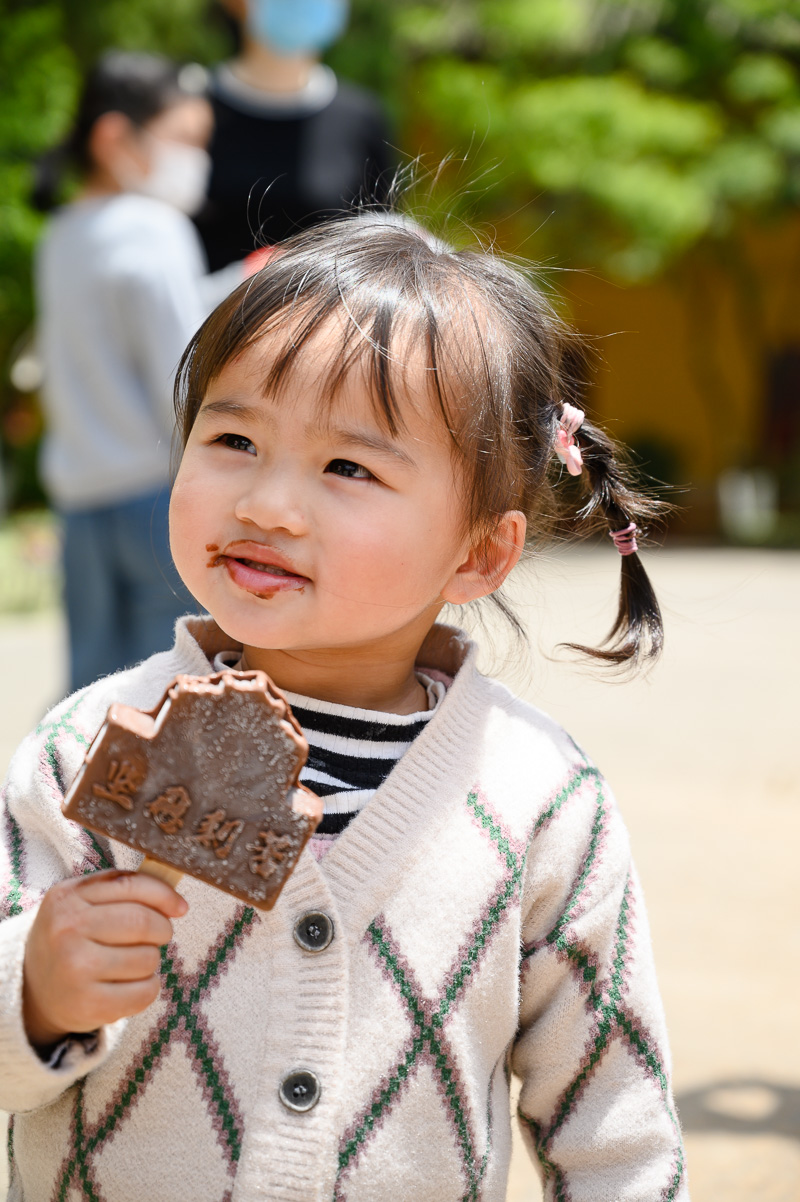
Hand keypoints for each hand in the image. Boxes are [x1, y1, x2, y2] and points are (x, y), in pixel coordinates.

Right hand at [23, 870, 187, 1050]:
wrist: (33, 991)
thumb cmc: (71, 940)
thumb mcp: (82, 903)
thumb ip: (123, 890)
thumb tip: (176, 902)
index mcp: (67, 897)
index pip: (131, 884)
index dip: (164, 895)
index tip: (180, 907)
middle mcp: (66, 930)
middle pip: (142, 922)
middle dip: (162, 929)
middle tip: (158, 936)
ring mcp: (75, 969)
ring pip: (148, 958)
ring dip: (151, 961)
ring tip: (132, 963)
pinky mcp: (88, 1004)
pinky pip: (145, 992)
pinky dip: (148, 988)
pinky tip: (129, 986)